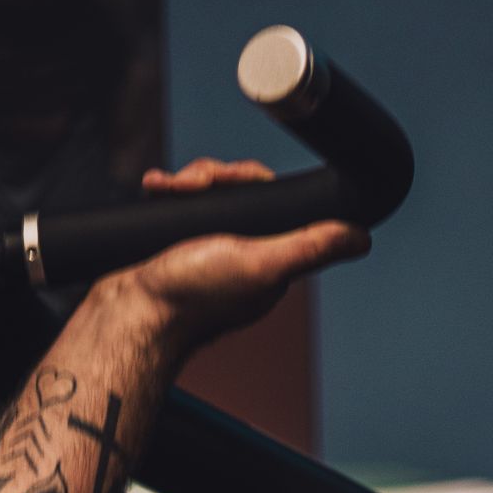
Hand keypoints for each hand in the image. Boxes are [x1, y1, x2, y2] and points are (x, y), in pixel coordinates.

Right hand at [121, 155, 370, 343]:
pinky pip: (180, 206)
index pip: (273, 200)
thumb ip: (309, 248)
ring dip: (187, 183)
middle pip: (239, 192)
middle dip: (213, 178)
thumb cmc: (193, 295)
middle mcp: (242, 256)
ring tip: (168, 190)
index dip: (250, 178)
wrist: (131, 314)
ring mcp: (207, 251)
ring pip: (208, 195)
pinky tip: (157, 191)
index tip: (226, 178)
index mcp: (268, 263)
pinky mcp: (177, 247)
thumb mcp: (260, 264)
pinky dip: (168, 194)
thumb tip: (361, 238)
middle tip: (192, 186)